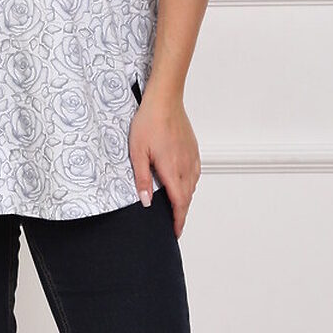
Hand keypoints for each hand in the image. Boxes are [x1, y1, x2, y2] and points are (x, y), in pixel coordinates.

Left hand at [128, 82, 199, 237]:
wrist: (165, 100)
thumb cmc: (148, 122)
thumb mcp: (137, 152)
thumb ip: (142, 179)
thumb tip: (147, 202)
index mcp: (172, 169)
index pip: (179, 203)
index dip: (178, 220)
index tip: (175, 232)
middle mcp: (186, 165)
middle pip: (187, 197)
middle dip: (182, 214)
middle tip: (175, 226)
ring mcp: (192, 157)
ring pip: (192, 186)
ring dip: (186, 199)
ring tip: (177, 208)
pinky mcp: (194, 149)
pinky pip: (195, 173)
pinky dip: (190, 185)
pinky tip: (183, 184)